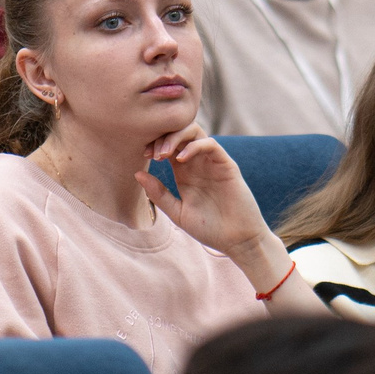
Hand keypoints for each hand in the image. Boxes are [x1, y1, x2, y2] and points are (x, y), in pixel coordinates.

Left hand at [137, 132, 283, 290]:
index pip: (168, 144)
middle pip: (180, 132)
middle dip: (163, 136)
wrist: (237, 241)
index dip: (154, 143)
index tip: (144, 155)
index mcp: (185, 172)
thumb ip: (159, 194)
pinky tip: (180, 159)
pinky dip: (194, 146)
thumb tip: (137, 173)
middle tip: (153, 153)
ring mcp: (212, 163)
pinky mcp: (226, 166)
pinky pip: (211, 145)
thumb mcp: (177, 212)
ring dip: (176, 137)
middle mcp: (198, 163)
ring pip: (195, 132)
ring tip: (164, 154)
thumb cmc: (209, 229)